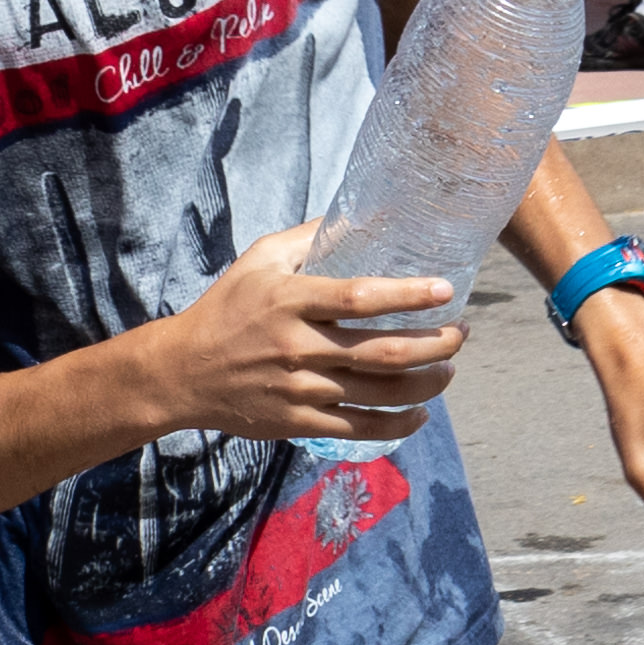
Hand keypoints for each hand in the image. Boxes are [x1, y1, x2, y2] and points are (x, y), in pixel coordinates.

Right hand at [143, 222, 467, 445]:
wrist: (182, 373)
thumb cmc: (225, 308)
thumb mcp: (257, 260)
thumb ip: (304, 238)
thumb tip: (353, 216)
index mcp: (291, 301)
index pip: (360, 298)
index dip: (409, 294)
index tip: (445, 290)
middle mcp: (299, 347)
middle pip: (383, 351)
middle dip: (435, 344)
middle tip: (460, 333)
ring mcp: (301, 389)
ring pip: (380, 393)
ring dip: (426, 383)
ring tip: (449, 369)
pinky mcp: (299, 421)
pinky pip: (360, 428)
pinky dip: (398, 425)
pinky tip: (420, 414)